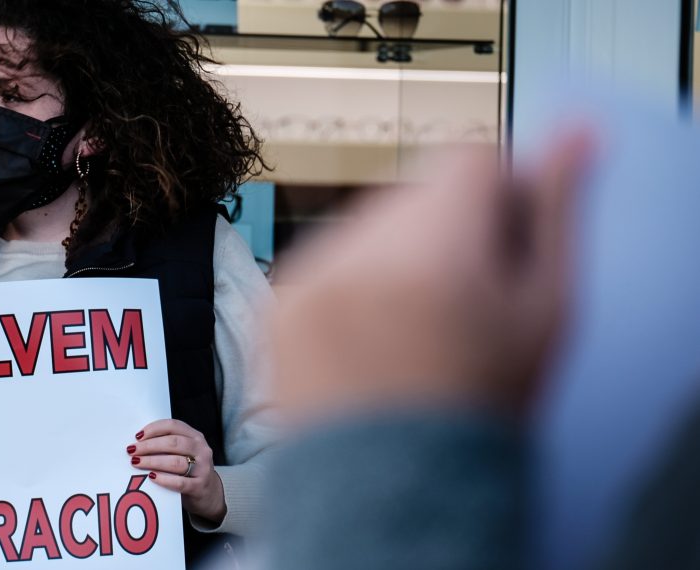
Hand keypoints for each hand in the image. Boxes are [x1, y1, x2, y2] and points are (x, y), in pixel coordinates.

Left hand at [128, 419, 225, 524]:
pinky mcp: (199, 487)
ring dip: (152, 461)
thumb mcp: (185, 452)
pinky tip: (151, 477)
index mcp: (195, 437)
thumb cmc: (190, 470)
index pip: (173, 426)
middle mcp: (201, 450)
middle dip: (149, 446)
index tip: (138, 436)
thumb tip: (139, 442)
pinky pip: (179, 482)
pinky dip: (164, 479)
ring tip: (137, 462)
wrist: (209, 494)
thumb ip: (168, 445)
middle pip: (173, 443)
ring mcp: (202, 468)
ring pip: (175, 462)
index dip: (154, 429)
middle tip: (133, 450)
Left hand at [272, 130, 593, 423]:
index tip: (500, 249)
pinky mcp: (275, 303)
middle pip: (415, 191)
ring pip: (368, 222)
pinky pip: (326, 258)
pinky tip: (372, 340)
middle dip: (445, 229)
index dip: (497, 198)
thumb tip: (575, 134)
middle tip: (458, 302)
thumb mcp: (543, 313)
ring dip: (395, 255)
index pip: (469, 160)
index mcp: (431, 252)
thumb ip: (554, 214)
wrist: (392, 491)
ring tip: (412, 330)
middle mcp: (357, 253)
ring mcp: (307, 278)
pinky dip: (351, 285)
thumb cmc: (477, 411)